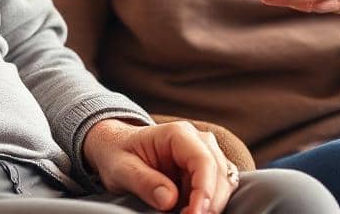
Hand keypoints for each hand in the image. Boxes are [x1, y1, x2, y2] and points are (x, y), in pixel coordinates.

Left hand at [82, 118, 238, 213]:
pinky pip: (217, 189)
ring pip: (223, 183)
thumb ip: (144, 181)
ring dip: (210, 204)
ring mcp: (204, 155)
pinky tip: (190, 212)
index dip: (204, 192)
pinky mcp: (204, 172)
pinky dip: (207, 204)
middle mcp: (197, 141)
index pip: (204, 161)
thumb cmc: (118, 154)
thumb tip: (170, 199)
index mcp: (177, 133)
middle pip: (220, 174)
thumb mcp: (121, 168)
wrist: (116, 148)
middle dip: (208, 203)